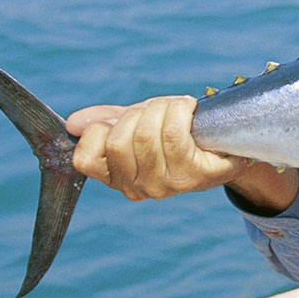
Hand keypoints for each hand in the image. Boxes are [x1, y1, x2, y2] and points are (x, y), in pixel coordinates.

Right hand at [67, 96, 248, 200]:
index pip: (85, 158)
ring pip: (145, 134)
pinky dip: (179, 110)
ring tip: (176, 109)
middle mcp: (139, 188)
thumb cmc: (178, 133)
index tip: (122, 120)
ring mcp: (166, 185)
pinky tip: (188, 108)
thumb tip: (72, 123)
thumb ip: (105, 123)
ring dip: (161, 108)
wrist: (226, 145)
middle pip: (118, 140)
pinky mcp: (193, 176)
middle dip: (137, 113)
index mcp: (118, 178)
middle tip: (157, 111)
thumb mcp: (137, 123)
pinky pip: (174, 134)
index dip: (99, 129)